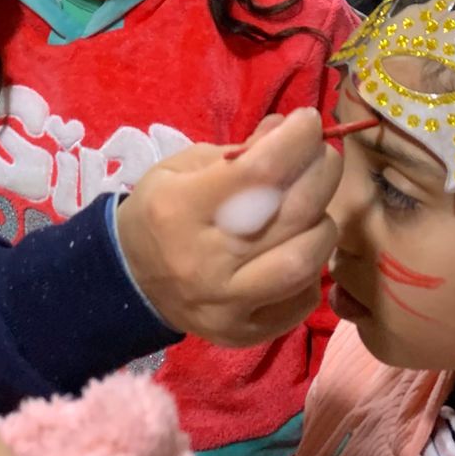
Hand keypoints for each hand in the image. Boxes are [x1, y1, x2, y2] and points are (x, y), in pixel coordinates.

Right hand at [116, 109, 338, 346]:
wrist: (130, 281)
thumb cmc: (159, 211)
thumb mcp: (181, 167)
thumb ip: (238, 151)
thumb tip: (288, 130)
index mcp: (182, 209)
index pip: (259, 171)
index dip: (296, 141)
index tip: (309, 122)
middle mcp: (206, 261)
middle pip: (292, 214)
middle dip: (322, 174)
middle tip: (323, 158)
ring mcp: (226, 304)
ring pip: (304, 262)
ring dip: (322, 224)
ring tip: (312, 209)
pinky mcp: (243, 333)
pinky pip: (301, 299)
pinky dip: (311, 268)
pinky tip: (296, 248)